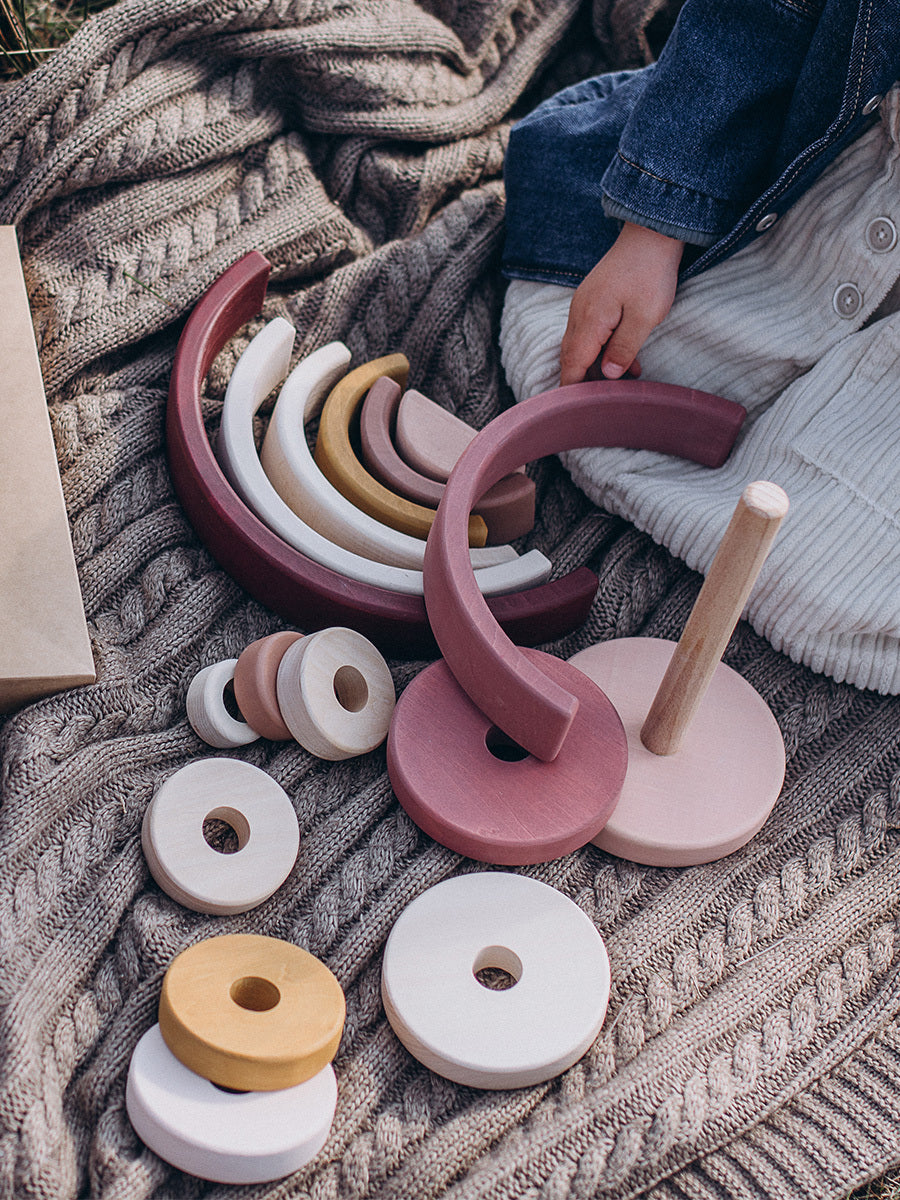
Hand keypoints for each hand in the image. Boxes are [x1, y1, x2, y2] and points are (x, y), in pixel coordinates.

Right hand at [559, 222, 683, 385]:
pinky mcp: (593, 299)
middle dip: (584, 381)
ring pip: (582, 345)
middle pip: (572, 357)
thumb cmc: (650, 274)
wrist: (650, 235)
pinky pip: (590, 331)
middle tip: (603, 400)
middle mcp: (579, 314)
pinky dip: (602, 348)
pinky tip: (625, 356)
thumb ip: (624, 348)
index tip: (574, 410)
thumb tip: (609, 375)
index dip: (572, 389)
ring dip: (598, 365)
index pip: (572, 364)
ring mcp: (584, 305)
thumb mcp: (644, 317)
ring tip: (626, 379)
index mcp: (589, 321)